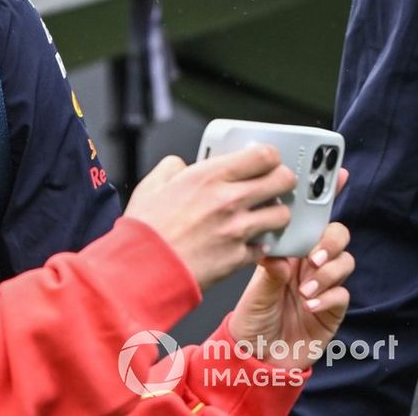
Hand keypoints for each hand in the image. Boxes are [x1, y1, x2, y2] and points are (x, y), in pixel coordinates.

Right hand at [123, 146, 296, 289]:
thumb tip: (182, 165)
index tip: (266, 161)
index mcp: (208, 176)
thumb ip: (172, 168)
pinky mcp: (240, 256)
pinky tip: (245, 242)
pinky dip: (259, 244)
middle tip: (275, 185)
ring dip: (275, 214)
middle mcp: (229, 199)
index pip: (263, 155)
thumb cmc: (145, 230)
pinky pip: (265, 246)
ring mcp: (238, 230)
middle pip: (282, 181)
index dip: (270, 156)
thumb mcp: (151, 185)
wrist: (143, 268)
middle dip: (282, 181)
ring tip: (261, 215)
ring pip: (282, 215)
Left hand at [227, 170, 353, 369]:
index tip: (335, 174)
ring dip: (327, 270)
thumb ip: (267, 266)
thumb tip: (276, 251)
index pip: (308, 217)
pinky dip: (328, 296)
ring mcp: (323, 283)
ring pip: (344, 261)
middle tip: (312, 254)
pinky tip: (309, 304)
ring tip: (305, 286)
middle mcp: (307, 262)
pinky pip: (342, 293)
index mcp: (287, 248)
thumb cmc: (250, 315)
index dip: (325, 195)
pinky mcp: (332, 307)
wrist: (255, 354)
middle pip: (334, 234)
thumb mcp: (251, 286)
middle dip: (329, 239)